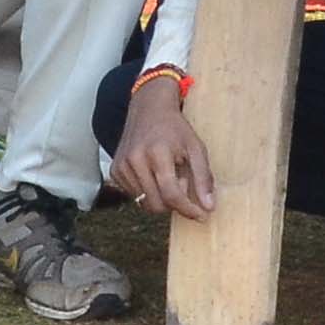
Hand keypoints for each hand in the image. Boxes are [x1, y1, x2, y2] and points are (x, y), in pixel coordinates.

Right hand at [109, 74, 220, 220]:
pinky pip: (134, 196)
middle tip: (182, 184)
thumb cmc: (174, 128)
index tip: (201, 215)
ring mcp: (122, 166)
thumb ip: (203, 177)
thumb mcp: (196, 147)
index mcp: (157, 153)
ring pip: (144, 203)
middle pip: (157, 204)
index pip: (171, 194)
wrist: (149, 108)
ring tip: (167, 175)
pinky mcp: (115, 170)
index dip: (188, 209)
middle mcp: (135, 160)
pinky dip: (147, 191)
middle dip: (174, 203)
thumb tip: (209, 207)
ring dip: (160, 197)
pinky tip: (153, 173)